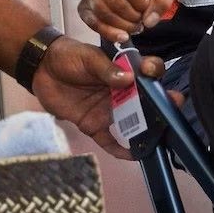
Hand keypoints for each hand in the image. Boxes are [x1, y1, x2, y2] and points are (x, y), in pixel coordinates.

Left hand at [30, 36, 168, 160]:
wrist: (40, 69)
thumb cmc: (67, 57)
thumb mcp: (87, 58)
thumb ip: (106, 69)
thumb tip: (127, 78)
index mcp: (123, 71)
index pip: (146, 72)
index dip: (153, 72)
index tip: (150, 72)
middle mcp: (121, 92)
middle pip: (147, 101)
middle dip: (163, 105)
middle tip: (173, 107)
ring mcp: (109, 109)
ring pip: (133, 123)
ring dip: (146, 130)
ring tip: (160, 136)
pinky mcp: (94, 124)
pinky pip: (110, 140)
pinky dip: (120, 149)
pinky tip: (133, 155)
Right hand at [77, 0, 179, 45]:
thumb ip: (163, 0)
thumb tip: (149, 21)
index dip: (140, 4)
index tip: (147, 8)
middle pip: (114, 2)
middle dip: (131, 17)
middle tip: (142, 21)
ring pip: (102, 12)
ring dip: (121, 25)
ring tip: (134, 28)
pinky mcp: (83, 4)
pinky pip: (91, 21)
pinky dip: (107, 32)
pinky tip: (121, 37)